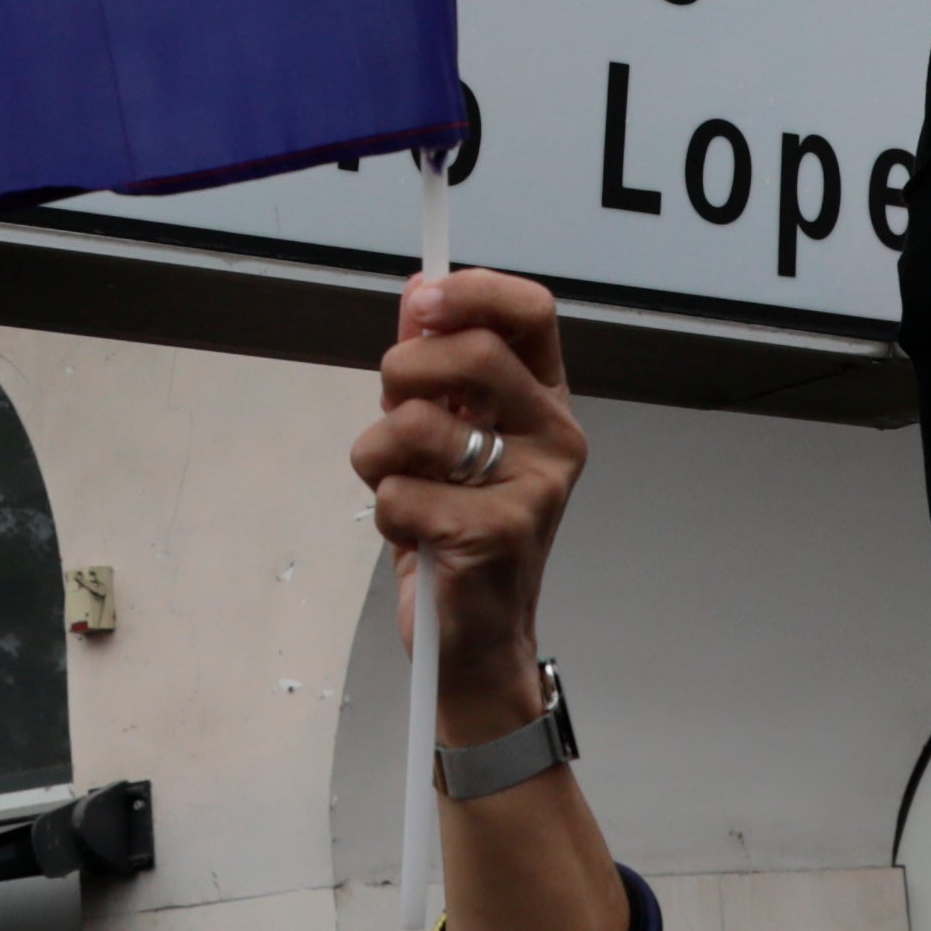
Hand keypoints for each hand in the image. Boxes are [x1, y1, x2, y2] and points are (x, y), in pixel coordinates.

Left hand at [354, 266, 587, 725]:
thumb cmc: (457, 529)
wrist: (473, 640)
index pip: (531, 311)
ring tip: (400, 488)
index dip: (472, 292)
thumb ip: (436, 366)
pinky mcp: (497, 535)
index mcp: (545, 401)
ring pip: (417, 424)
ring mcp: (533, 488)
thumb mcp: (446, 437)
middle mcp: (554, 438)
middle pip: (473, 354)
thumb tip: (418, 289)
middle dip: (402, 373)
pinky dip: (383, 513)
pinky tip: (414, 535)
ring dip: (377, 455)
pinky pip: (398, 492)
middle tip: (389, 411)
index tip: (422, 303)